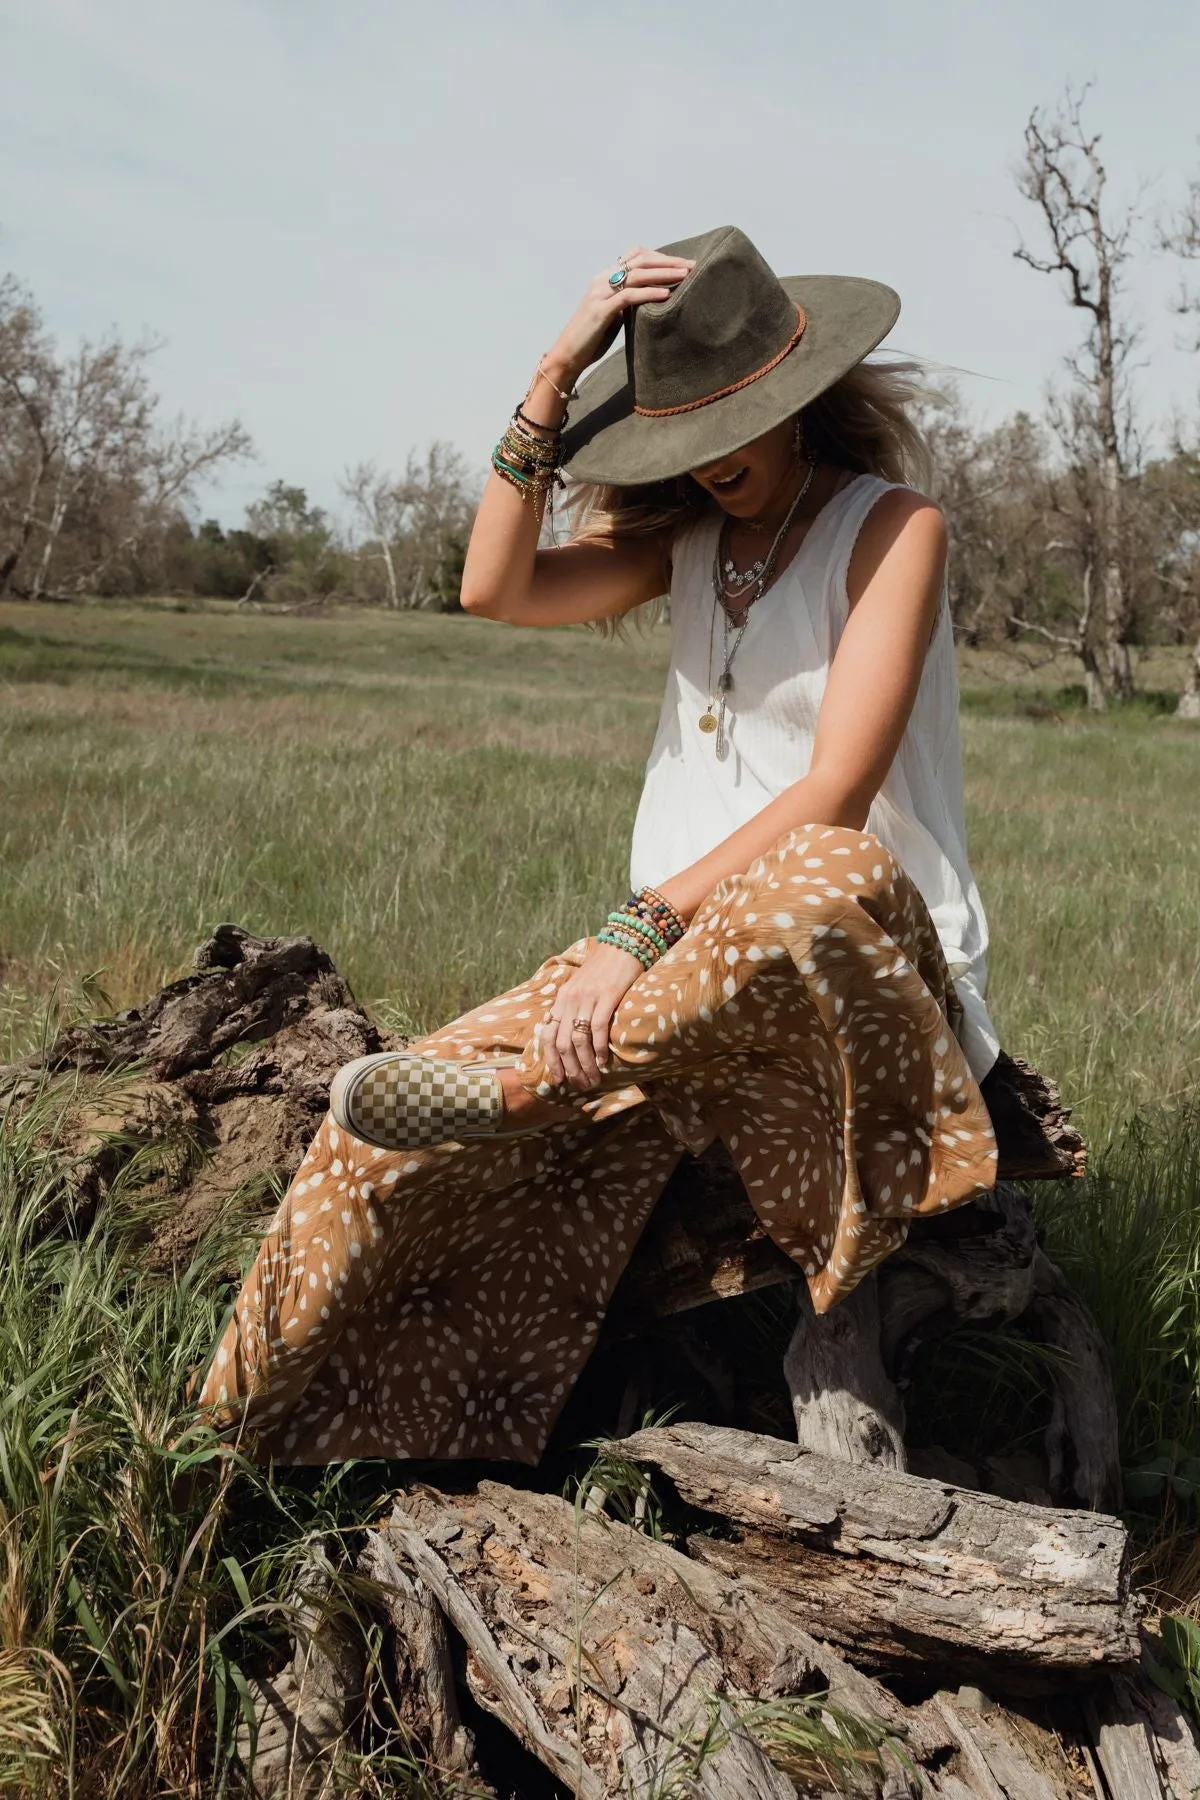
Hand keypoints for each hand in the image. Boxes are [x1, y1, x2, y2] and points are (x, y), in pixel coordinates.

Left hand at [539, 940, 644, 1090]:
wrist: (622, 944)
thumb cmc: (604, 970)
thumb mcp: (580, 988)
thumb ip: (573, 1009)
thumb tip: (570, 1039)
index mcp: (562, 999)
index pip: (548, 1035)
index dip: (551, 1060)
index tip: (558, 1079)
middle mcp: (570, 1000)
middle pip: (562, 1043)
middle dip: (570, 1069)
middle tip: (580, 1085)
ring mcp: (588, 998)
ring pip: (579, 1040)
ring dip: (585, 1064)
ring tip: (593, 1079)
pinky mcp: (607, 996)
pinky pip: (598, 1028)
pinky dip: (599, 1048)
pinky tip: (604, 1062)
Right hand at [545, 245, 694, 387]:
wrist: (567, 355)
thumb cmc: (590, 339)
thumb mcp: (613, 315)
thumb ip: (627, 303)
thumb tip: (650, 300)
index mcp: (604, 278)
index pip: (635, 256)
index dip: (660, 257)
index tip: (681, 264)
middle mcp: (602, 280)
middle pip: (640, 260)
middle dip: (668, 261)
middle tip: (691, 266)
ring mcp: (600, 293)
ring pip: (637, 274)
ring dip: (663, 273)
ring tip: (685, 276)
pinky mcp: (601, 310)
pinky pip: (629, 296)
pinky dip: (649, 293)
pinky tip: (666, 295)